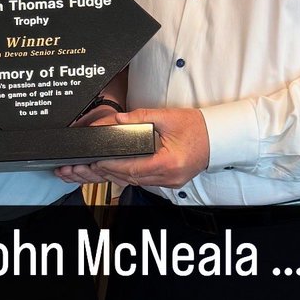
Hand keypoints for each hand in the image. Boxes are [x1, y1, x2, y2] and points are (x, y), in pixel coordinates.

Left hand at [56, 107, 209, 188]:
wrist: (219, 138)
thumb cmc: (198, 127)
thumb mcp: (169, 117)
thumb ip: (141, 117)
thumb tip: (118, 120)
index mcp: (168, 162)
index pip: (131, 168)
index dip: (109, 165)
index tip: (92, 161)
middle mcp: (167, 177)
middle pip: (128, 178)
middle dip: (102, 172)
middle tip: (80, 167)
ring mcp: (168, 182)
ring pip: (132, 182)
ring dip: (111, 175)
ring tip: (88, 170)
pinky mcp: (167, 181)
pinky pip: (141, 181)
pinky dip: (125, 175)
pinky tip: (111, 171)